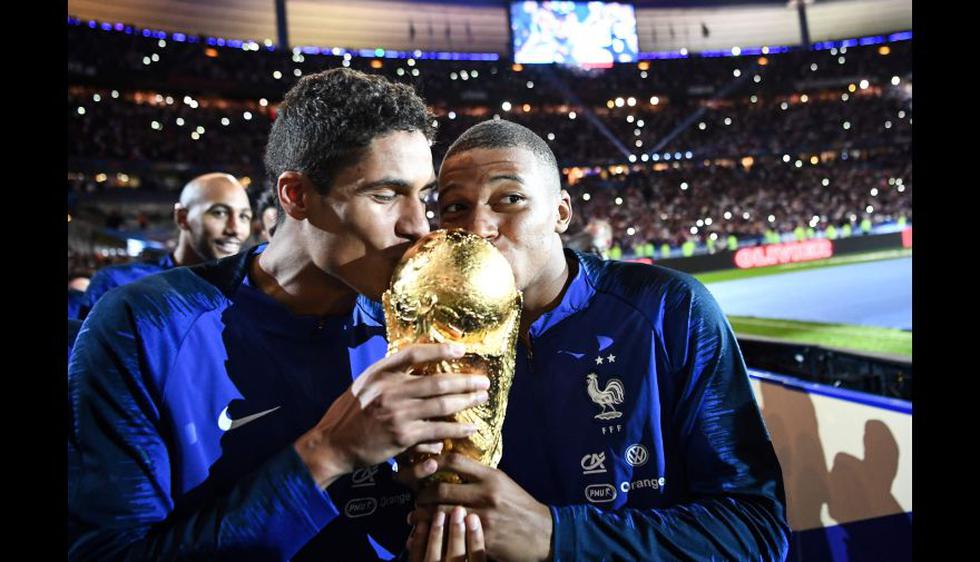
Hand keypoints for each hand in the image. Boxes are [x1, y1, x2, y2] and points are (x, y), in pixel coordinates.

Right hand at [294, 343, 490, 487]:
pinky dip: (457, 429)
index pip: (414, 354)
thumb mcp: (363, 384)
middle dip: (465, 381)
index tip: (461, 349)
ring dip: (466, 401)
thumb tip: (419, 365)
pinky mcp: (402, 436)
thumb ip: (388, 374)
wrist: (332, 444)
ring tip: (482, 399)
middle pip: (436, 381)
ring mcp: (397, 413)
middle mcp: (389, 390)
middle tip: (484, 381)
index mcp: (379, 372)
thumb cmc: (348, 414)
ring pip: (441, 405)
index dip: (440, 349)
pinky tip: (470, 427)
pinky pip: (437, 430)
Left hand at [414, 454, 553, 561]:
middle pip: (440, 489)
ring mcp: (483, 518)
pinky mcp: (481, 539)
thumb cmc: (520, 507)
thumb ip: (479, 477)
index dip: (432, 462)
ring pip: (440, 513)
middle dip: (421, 494)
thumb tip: (450, 468)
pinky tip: (425, 534)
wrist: (544, 534)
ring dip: (421, 515)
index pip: (454, 461)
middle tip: (414, 497)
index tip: (421, 467)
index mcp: (491, 477)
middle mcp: (486, 494)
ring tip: (413, 516)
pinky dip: (433, 534)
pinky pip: (449, 534)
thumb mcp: (504, 484)